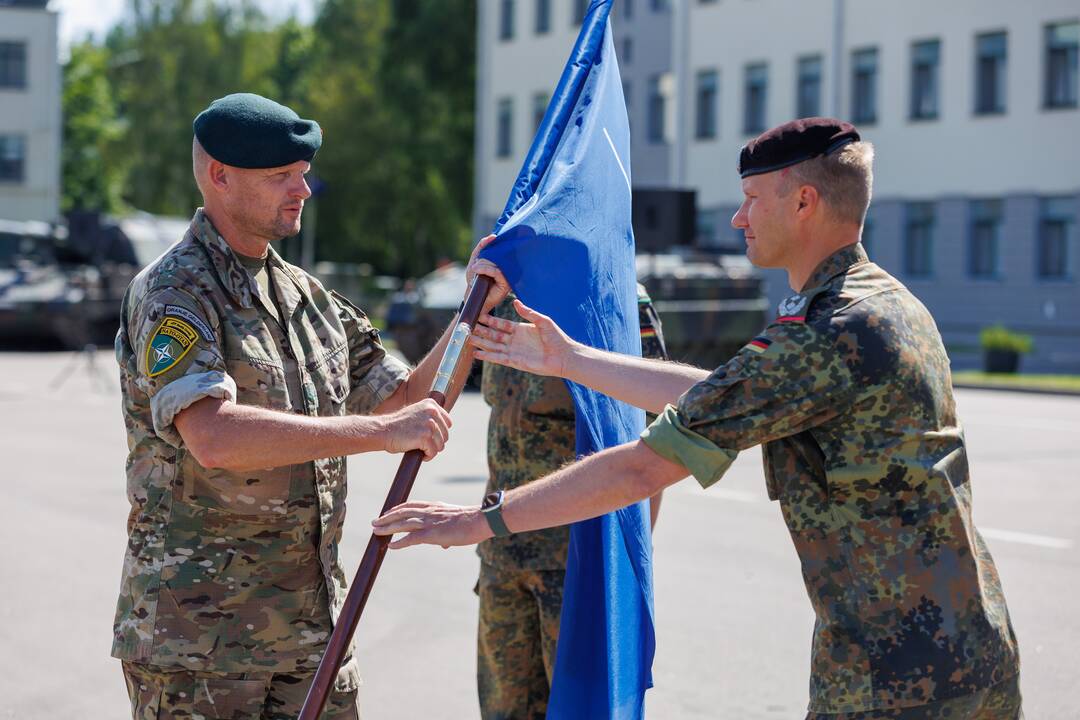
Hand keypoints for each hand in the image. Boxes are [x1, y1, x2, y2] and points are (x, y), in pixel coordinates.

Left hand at [372, 501, 490, 548]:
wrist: (481, 520)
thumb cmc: (472, 522)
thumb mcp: (456, 522)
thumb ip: (447, 532)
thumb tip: (444, 544)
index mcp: (435, 506)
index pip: (411, 504)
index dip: (398, 508)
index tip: (388, 512)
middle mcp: (429, 511)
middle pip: (402, 512)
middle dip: (387, 517)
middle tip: (375, 522)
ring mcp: (430, 522)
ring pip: (403, 523)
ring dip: (387, 527)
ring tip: (376, 531)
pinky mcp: (432, 534)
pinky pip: (411, 538)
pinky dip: (399, 542)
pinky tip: (390, 546)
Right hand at [383, 398, 451, 459]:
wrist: (383, 431)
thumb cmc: (398, 426)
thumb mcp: (416, 414)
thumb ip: (429, 416)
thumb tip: (445, 427)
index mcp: (431, 404)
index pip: (448, 423)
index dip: (439, 433)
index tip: (428, 436)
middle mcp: (432, 412)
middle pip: (445, 435)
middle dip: (435, 443)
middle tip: (421, 444)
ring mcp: (429, 424)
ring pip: (440, 445)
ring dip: (431, 450)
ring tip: (419, 448)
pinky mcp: (425, 437)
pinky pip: (433, 452)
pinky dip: (427, 456)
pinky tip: (418, 453)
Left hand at [464, 234, 510, 314]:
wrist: (473, 298)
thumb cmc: (475, 281)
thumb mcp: (475, 261)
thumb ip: (482, 248)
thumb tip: (493, 236)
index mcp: (503, 264)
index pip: (501, 249)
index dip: (493, 244)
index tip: (489, 242)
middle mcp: (508, 270)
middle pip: (498, 256)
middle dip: (483, 258)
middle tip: (475, 266)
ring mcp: (508, 277)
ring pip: (497, 263)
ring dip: (482, 264)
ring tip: (474, 270)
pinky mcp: (506, 285)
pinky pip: (497, 272)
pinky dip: (485, 269)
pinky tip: (476, 270)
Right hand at [470, 299, 573, 377]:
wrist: (564, 356)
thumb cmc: (557, 337)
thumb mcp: (543, 321)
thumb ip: (528, 312)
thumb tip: (515, 302)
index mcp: (520, 329)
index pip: (500, 324)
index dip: (490, 320)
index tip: (478, 315)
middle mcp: (515, 340)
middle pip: (494, 335)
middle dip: (481, 331)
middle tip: (468, 327)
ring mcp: (514, 351)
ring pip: (493, 346)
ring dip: (481, 343)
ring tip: (468, 339)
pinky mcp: (515, 362)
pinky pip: (498, 358)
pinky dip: (487, 356)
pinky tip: (477, 353)